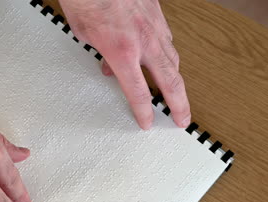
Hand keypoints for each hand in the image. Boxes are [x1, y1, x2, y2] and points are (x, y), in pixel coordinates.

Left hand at [59, 0, 190, 128]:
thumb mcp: (84, 35)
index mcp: (122, 51)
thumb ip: (100, 54)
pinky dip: (169, 54)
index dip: (145, 112)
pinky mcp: (158, 13)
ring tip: (176, 93)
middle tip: (183, 119)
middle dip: (179, 105)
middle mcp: (143, 40)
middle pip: (170, 81)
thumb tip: (107, 64)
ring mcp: (154, 26)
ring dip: (176, 79)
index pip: (139, 92)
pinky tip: (167, 58)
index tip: (148, 122)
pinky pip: (169, 39)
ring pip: (173, 58)